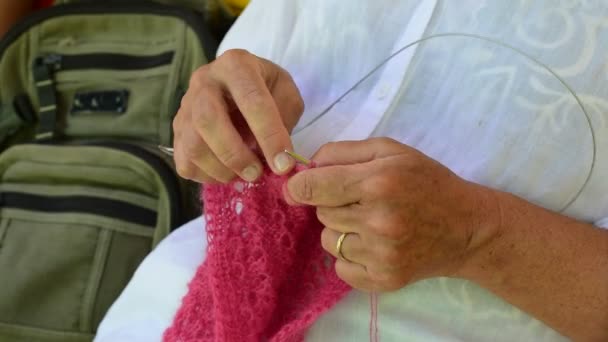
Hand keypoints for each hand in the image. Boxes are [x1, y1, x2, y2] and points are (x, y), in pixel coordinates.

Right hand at [173, 49, 304, 182]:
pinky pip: (185, 161)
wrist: (238, 85)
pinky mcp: (177, 130)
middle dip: (235, 154)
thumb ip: (285, 118)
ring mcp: (185, 106)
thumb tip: (275, 155)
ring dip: (222, 169)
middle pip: (207, 119)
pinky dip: (207, 176)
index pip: (252, 100)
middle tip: (256, 173)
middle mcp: (203, 81)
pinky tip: (227, 172)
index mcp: (236, 65)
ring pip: (193, 144)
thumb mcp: (286, 92)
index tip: (283, 165)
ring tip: (244, 175)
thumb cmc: (266, 89)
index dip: (269, 136)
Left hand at [284, 138, 498, 291]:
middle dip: (334, 204)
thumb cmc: (428, 182)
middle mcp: (377, 220)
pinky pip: (340, 267)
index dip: (298, 186)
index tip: (299, 188)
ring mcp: (381, 254)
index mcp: (378, 182)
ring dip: (342, 231)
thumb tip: (306, 166)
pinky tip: (374, 245)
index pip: (312, 187)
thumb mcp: (392, 151)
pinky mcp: (383, 280)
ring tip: (371, 223)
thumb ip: (344, 151)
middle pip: (321, 213)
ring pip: (328, 241)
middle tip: (362, 201)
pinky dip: (350, 257)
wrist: (468, 228)